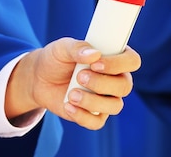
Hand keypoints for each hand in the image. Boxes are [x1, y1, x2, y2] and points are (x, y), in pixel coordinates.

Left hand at [5, 37, 140, 129]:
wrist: (39, 79)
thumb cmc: (57, 59)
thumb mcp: (63, 48)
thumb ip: (78, 48)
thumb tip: (94, 54)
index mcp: (115, 58)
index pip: (132, 61)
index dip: (118, 64)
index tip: (96, 63)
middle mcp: (116, 79)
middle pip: (125, 86)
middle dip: (102, 83)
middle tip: (80, 76)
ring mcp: (107, 98)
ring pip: (115, 106)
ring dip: (93, 101)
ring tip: (71, 94)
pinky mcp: (95, 115)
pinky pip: (97, 122)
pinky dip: (82, 116)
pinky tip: (68, 105)